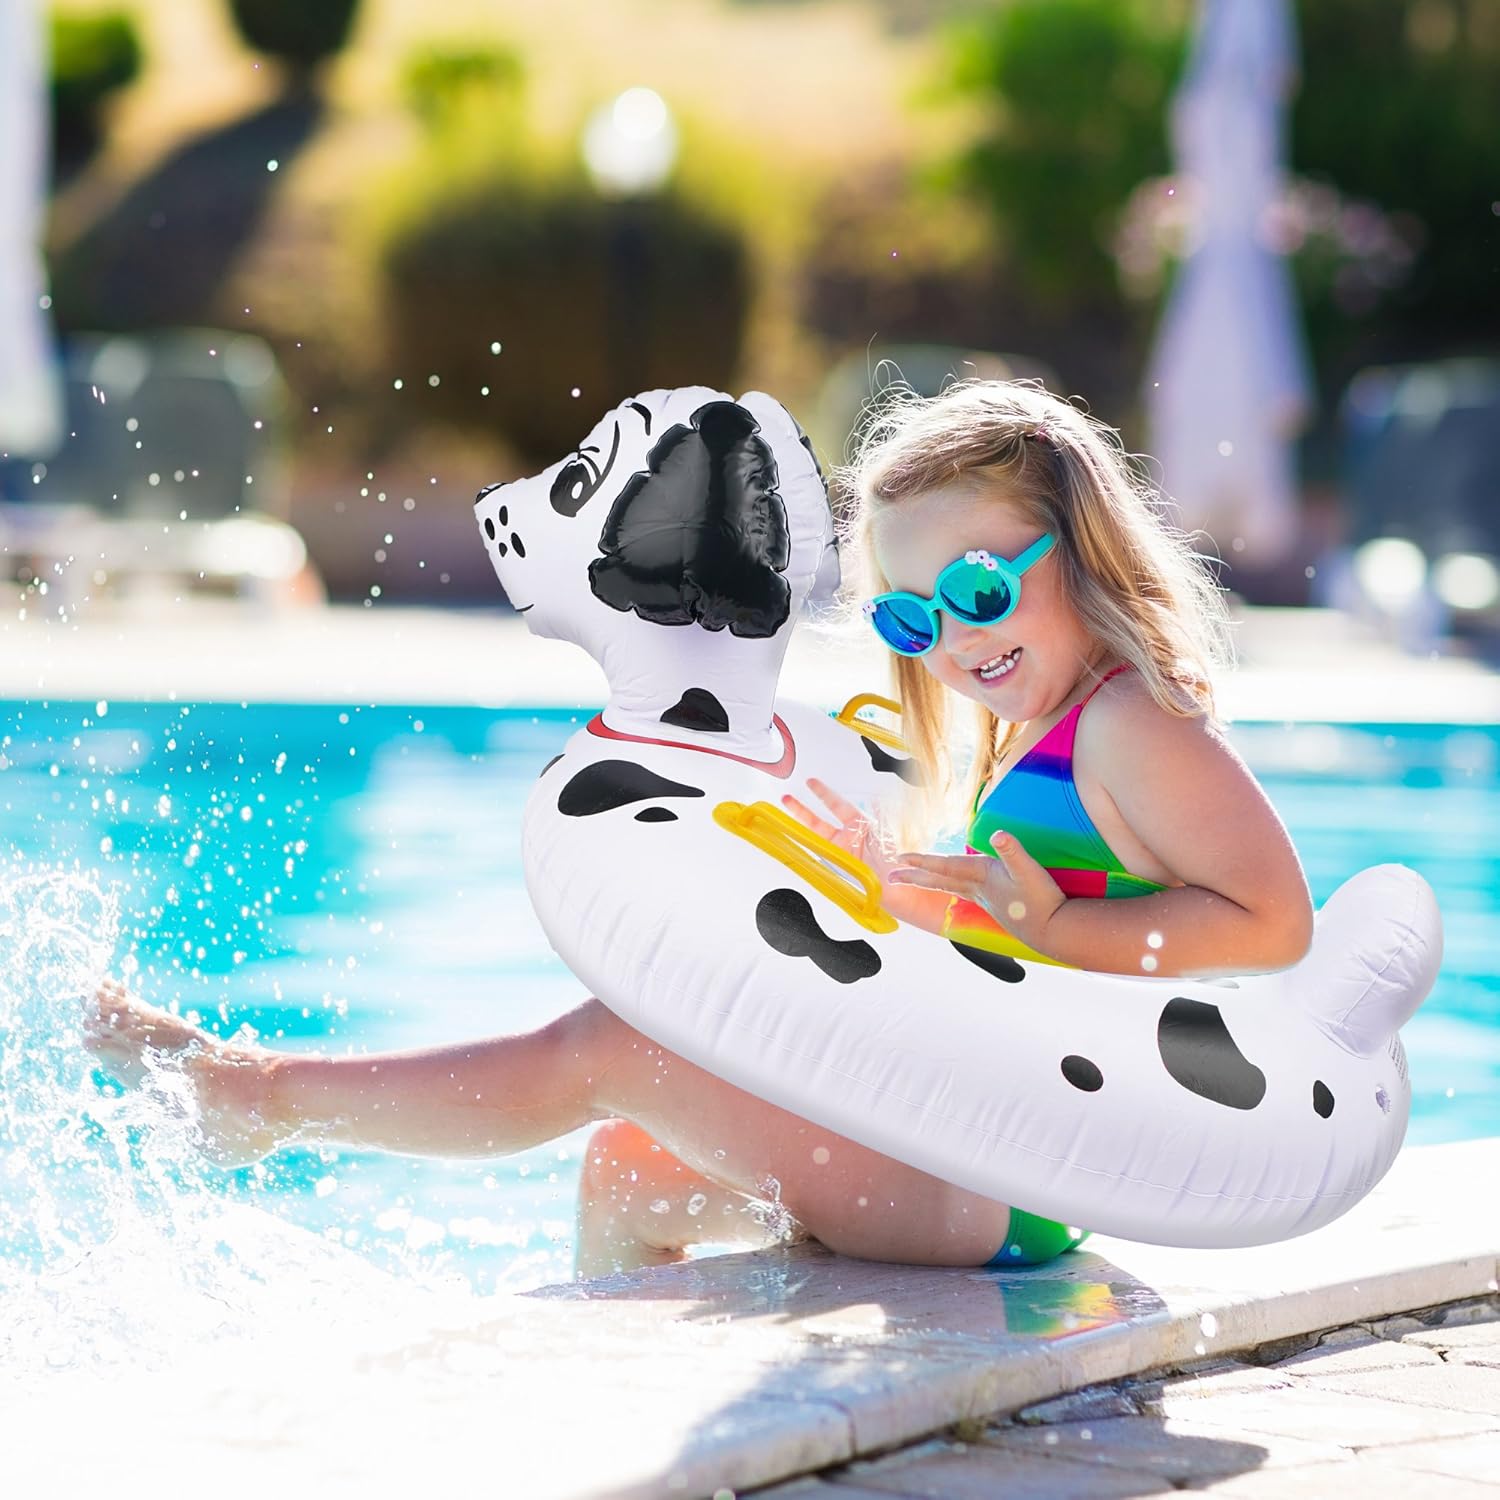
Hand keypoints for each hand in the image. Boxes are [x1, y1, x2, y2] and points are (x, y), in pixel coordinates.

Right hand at [780, 777, 900, 884]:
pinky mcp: (835, 866)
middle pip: (818, 821)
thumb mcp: (887, 835)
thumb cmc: (893, 862)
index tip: (812, 783)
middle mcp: (846, 838)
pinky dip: (805, 848)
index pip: (837, 805)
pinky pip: (817, 854)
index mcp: (859, 825)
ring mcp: (839, 852)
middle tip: (787, 798)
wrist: (893, 887)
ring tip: (783, 820)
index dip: (824, 794)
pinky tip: (794, 841)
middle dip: (802, 809)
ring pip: (814, 836)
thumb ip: (880, 819)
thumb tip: (877, 803)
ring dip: (799, 828)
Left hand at [889, 831, 1066, 951]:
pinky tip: (953, 887)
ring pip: (948, 886)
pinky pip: (962, 892)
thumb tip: (999, 835)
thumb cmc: (1040, 899)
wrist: (1051, 930)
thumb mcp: (1028, 870)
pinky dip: (950, 887)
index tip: (899, 858)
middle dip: (914, 875)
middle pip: (938, 879)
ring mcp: (983, 897)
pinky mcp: (993, 903)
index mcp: (980, 874)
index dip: (921, 860)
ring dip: (928, 880)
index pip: (944, 865)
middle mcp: (976, 887)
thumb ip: (1013, 851)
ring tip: (913, 878)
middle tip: (891, 876)